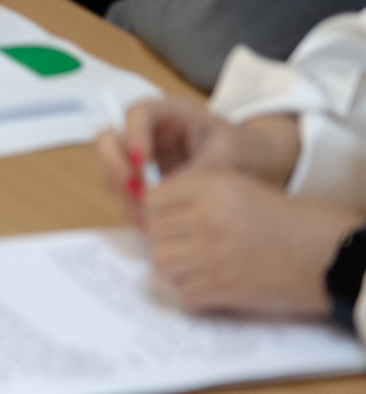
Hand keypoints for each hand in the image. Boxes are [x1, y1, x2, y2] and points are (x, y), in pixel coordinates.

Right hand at [97, 101, 300, 211]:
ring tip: (147, 218)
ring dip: (123, 194)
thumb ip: (198, 168)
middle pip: (108, 140)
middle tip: (135, 191)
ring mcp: (138, 157)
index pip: (136, 115)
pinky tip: (152, 224)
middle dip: (115, 166)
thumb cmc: (243, 149)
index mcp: (166, 112)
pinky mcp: (141, 181)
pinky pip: (124, 193)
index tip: (143, 163)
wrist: (254, 166)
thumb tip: (168, 190)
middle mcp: (144, 132)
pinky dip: (132, 208)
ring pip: (111, 170)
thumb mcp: (227, 154)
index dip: (133, 136)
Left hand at [145, 170, 360, 317]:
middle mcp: (208, 218)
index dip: (158, 211)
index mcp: (212, 186)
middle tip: (186, 243)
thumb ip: (193, 193)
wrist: (327, 254)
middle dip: (165, 238)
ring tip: (196, 262)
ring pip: (161, 261)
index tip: (169, 220)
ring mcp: (213, 255)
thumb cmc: (284, 220)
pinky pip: (182, 290)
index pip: (154, 199)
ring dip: (174, 264)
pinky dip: (190, 288)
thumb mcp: (238, 188)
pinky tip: (210, 280)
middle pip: (154, 231)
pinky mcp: (223, 288)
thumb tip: (149, 213)